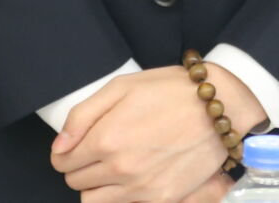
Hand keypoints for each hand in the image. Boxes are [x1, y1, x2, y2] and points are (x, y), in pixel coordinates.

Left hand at [51, 63, 266, 202]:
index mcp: (106, 139)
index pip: (62, 161)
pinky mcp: (164, 199)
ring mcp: (143, 189)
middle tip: (95, 150)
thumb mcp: (120, 87)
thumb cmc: (169, 91)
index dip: (65, 151)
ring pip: (94, 201)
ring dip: (95, 186)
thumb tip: (59, 146)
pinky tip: (131, 176)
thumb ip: (82, 117)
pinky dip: (120, 196)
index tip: (75, 144)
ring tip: (110, 166)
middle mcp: (121, 169)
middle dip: (79, 167)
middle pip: (76, 183)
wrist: (219, 107)